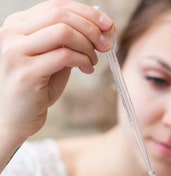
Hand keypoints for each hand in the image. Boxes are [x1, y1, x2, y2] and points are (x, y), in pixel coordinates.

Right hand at [0, 0, 113, 141]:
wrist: (15, 119)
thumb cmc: (36, 89)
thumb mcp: (51, 60)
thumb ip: (66, 44)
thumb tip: (98, 31)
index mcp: (18, 25)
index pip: (56, 6)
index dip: (87, 13)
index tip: (108, 25)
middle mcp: (12, 33)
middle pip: (61, 15)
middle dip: (91, 28)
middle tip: (105, 45)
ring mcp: (16, 52)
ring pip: (64, 32)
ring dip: (88, 46)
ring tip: (93, 61)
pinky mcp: (26, 72)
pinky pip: (65, 56)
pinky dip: (83, 61)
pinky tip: (88, 69)